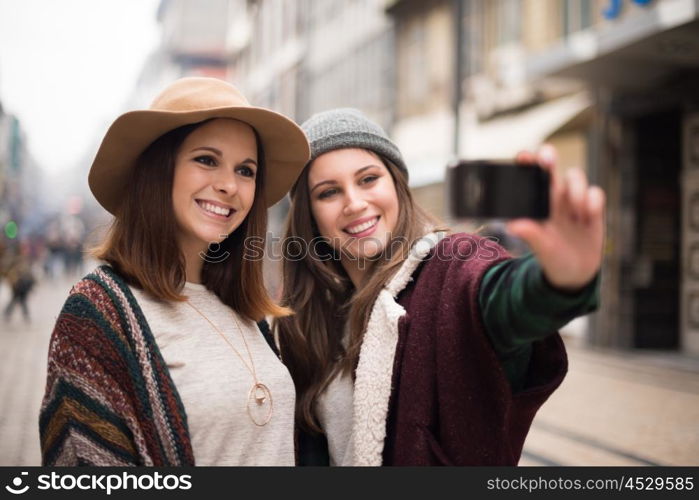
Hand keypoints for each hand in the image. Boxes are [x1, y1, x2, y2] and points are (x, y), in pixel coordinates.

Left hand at [506, 144, 605, 290]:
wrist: (575, 274)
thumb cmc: (552, 258)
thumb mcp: (542, 249)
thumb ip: (531, 235)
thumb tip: (513, 225)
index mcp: (536, 204)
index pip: (529, 178)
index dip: (526, 164)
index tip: (523, 156)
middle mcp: (553, 198)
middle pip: (550, 167)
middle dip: (548, 159)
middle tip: (547, 159)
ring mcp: (573, 201)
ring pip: (575, 176)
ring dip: (576, 188)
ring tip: (576, 212)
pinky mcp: (593, 209)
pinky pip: (596, 192)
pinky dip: (593, 200)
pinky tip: (588, 217)